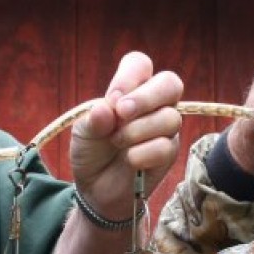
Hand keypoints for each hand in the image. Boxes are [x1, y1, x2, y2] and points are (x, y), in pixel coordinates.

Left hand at [69, 51, 182, 218]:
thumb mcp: (83, 133)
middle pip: (170, 83)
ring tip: (117, 142)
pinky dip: (142, 154)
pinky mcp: (169, 153)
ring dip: (138, 131)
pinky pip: (166, 147)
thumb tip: (107, 108)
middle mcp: (153, 105)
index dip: (129, 77)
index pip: (140, 64)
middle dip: (146, 97)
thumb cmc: (91, 153)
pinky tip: (128, 160)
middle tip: (122, 113)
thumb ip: (94, 119)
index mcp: (131, 91)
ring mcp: (165, 129)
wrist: (96, 189)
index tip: (112, 99)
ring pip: (170, 118)